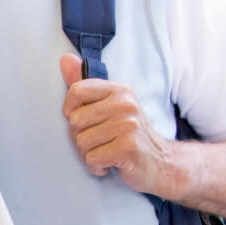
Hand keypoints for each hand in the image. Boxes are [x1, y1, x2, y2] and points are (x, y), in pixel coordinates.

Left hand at [59, 53, 177, 197]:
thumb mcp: (109, 106)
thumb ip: (85, 85)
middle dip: (79, 138)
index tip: (81, 121)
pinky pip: (92, 158)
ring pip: (81, 142)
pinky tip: (110, 163)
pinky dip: (96, 166)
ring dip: (87, 154)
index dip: (69, 111)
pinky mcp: (129, 148)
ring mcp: (129, 125)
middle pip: (75, 121)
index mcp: (119, 90)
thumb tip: (65, 58)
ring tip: (105, 152)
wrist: (161, 162)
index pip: (76, 91)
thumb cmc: (127, 134)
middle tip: (98, 142)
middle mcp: (125, 104)